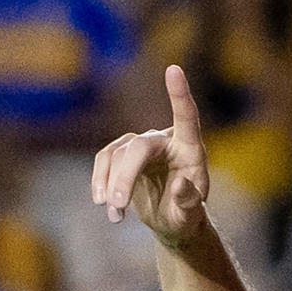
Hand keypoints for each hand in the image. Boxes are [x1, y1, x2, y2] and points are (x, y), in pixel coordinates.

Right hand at [92, 65, 210, 247]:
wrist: (172, 220)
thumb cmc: (186, 215)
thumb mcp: (191, 215)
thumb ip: (189, 201)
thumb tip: (180, 183)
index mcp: (191, 149)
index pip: (186, 116)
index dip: (179, 94)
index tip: (174, 70)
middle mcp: (166, 140)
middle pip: (139, 147)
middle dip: (125, 177)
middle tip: (118, 206)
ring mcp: (142, 144)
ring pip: (117, 155)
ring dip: (111, 185)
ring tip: (115, 216)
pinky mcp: (122, 153)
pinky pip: (105, 160)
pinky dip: (101, 182)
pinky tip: (103, 205)